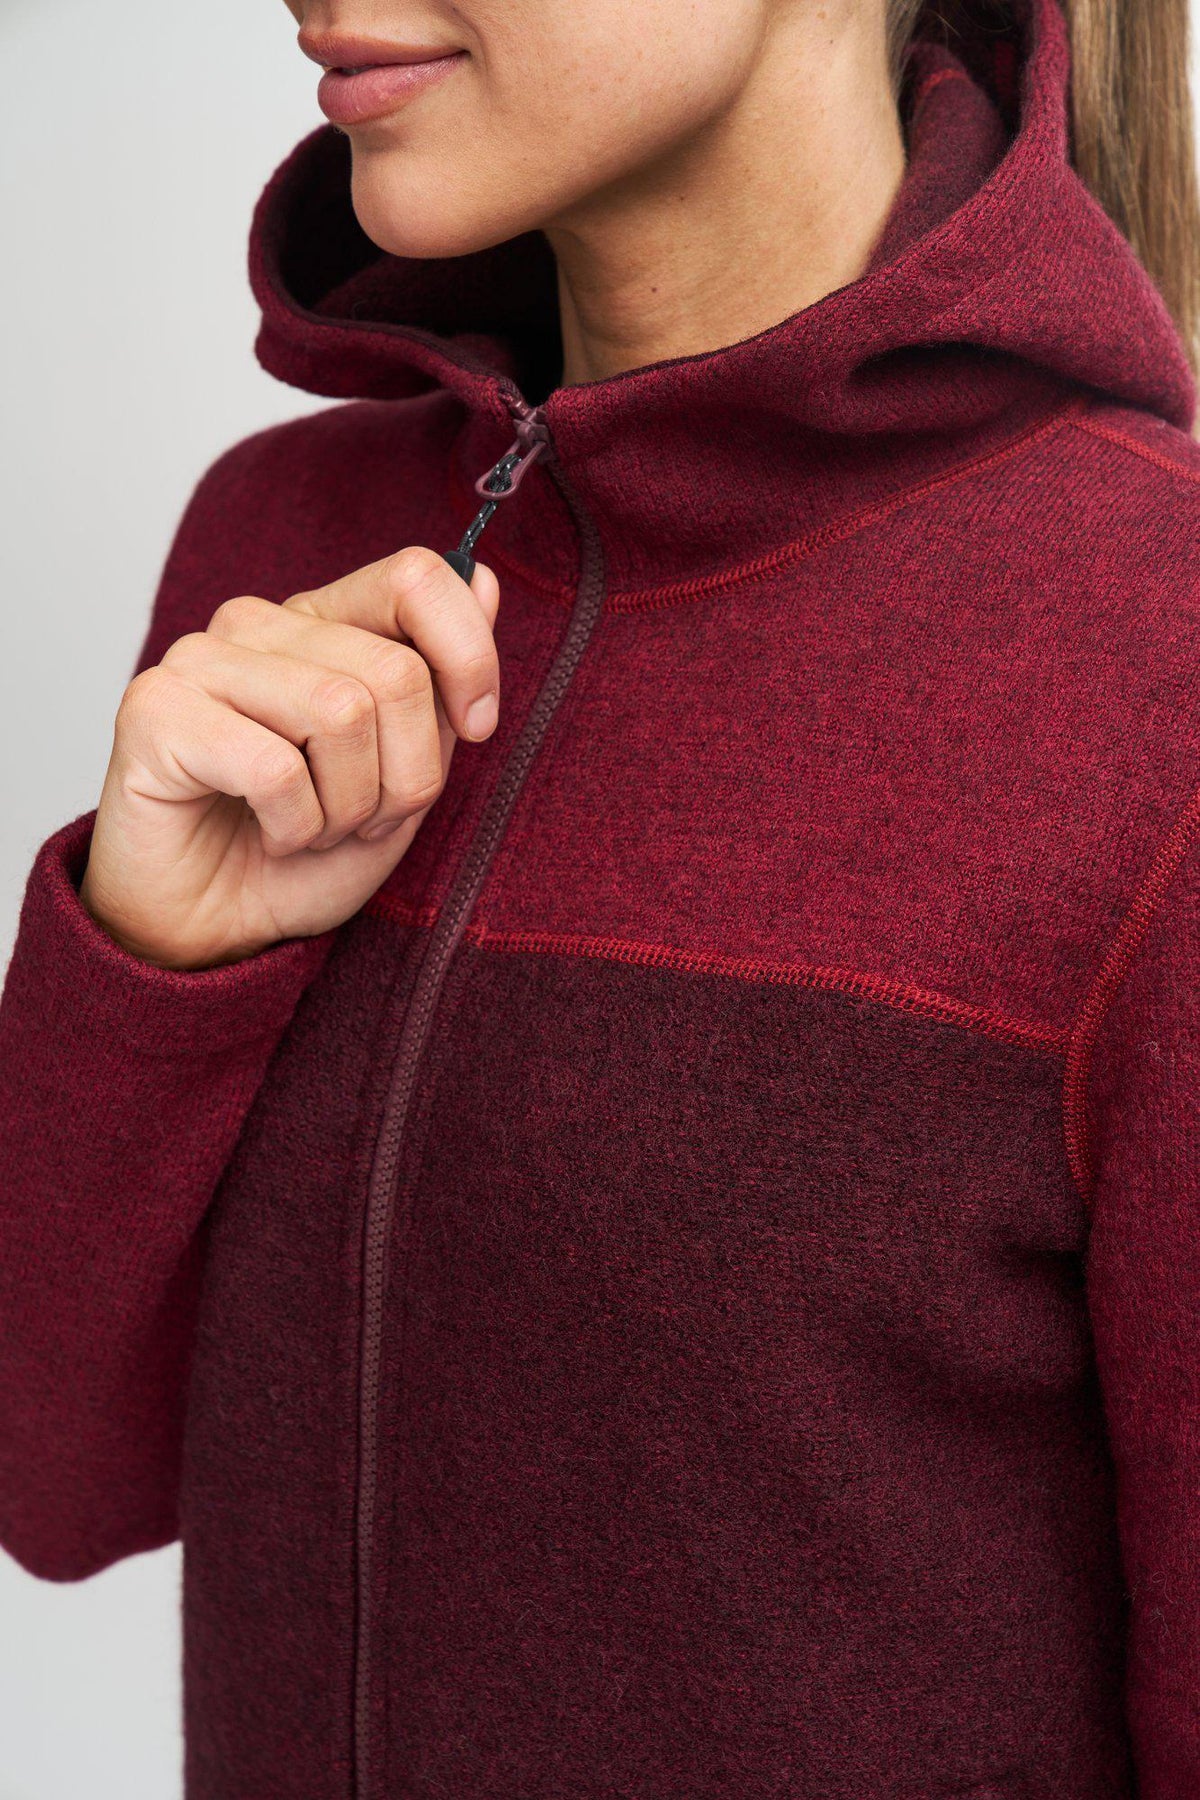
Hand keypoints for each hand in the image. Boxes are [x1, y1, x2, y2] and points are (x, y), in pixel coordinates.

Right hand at [78, 547, 500, 969]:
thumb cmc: (305, 852)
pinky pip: (275, 766)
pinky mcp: (155, 709)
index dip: (469, 657)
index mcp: (321, 622)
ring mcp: (199, 659)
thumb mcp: (404, 775)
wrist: (217, 929)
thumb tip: (484, 580)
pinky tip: (269, 833)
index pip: (415, 580)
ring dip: (347, 807)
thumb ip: (439, 685)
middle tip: (363, 820)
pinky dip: (294, 825)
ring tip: (312, 829)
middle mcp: (257, 625)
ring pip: (341, 712)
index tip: (476, 728)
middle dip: (405, 776)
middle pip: (396, 671)